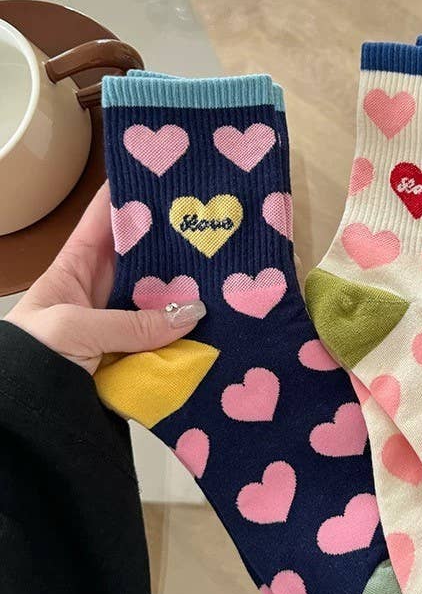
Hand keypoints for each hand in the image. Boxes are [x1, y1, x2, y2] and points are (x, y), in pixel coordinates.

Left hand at [4, 184, 204, 374]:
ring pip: (159, 298)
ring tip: (224, 268)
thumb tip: (193, 312)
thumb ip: (133, 321)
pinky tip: (217, 319)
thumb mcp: (75, 328)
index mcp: (74, 267)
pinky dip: (188, 332)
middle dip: (173, 243)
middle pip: (142, 258)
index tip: (165, 174)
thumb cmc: (30, 360)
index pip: (105, 219)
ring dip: (186, 290)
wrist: (24, 419)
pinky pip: (165, 338)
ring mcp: (119, 324)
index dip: (130, 194)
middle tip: (212, 224)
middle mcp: (100, 290)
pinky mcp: (133, 356)